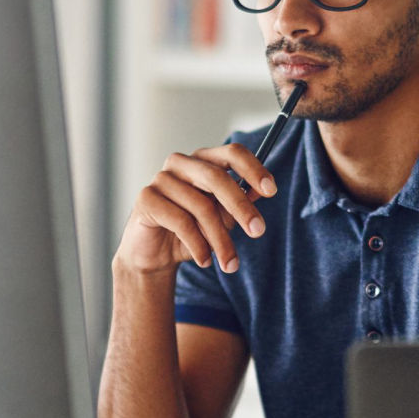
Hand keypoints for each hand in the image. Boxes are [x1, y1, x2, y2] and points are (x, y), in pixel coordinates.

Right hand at [115, 145, 276, 275]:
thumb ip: (239, 203)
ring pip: (201, 206)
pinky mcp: (146, 199)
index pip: (232, 153)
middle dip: (241, 207)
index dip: (253, 169)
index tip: (271, 191)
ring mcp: (161, 179)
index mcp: (203, 161)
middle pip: (217, 177)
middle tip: (258, 231)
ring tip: (230, 264)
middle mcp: (181, 163)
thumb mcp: (222, 219)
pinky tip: (205, 260)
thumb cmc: (191, 232)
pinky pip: (181, 221)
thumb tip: (259, 192)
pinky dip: (198, 245)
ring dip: (220, 240)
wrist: (154, 255)